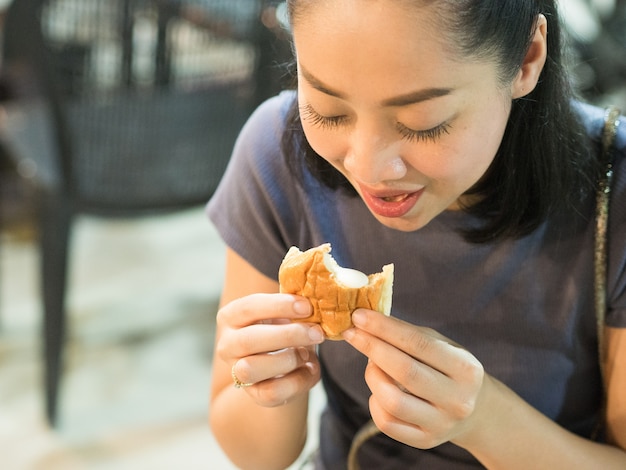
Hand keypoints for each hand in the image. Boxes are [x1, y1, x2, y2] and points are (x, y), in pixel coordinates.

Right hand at [215, 293, 323, 406]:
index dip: (278, 306)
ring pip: (252, 369)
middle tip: (317, 332)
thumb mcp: (286, 313)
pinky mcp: (255, 394)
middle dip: (288, 335)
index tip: (307, 306)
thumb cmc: (284, 328)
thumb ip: (295, 308)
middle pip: (248, 340)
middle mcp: (227, 345)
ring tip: (307, 352)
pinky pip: (273, 392)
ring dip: (288, 359)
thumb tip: (316, 303)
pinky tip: (309, 368)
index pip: (248, 307)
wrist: (283, 364)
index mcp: (231, 317)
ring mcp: (237, 372)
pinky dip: (298, 380)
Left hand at [342, 309, 484, 448]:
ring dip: (372, 376)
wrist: (474, 411)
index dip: (384, 328)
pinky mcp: (425, 441)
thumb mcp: (441, 345)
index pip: (418, 343)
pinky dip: (374, 402)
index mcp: (465, 368)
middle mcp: (458, 399)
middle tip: (351, 333)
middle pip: (404, 371)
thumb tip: (367, 320)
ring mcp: (442, 424)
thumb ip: (408, 333)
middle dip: (372, 347)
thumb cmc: (448, 368)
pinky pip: (387, 422)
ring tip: (370, 363)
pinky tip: (377, 390)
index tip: (359, 316)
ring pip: (392, 401)